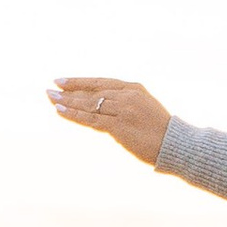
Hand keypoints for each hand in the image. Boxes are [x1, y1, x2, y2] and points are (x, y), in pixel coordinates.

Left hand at [48, 78, 169, 165]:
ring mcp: (123, 110)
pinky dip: (73, 114)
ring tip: (50, 98)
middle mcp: (127, 95)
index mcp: (134, 88)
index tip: (62, 81)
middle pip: (92, 92)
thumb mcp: (144, 108)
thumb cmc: (161, 130)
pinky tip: (60, 110)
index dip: (80, 81)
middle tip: (50, 89)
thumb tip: (103, 106)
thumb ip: (125, 104)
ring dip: (67, 101)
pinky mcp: (119, 126)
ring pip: (89, 104)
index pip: (101, 82)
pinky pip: (90, 119)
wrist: (176, 145)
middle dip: (69, 91)